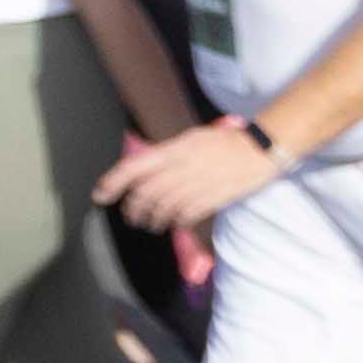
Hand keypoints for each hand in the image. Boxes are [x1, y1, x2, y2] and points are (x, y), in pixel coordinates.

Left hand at [98, 116, 280, 234]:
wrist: (261, 149)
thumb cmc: (226, 142)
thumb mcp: (191, 139)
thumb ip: (167, 155)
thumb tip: (143, 171)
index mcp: (175, 149)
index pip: (134, 166)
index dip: (112, 182)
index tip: (101, 196)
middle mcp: (183, 166)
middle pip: (146, 193)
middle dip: (134, 209)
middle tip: (132, 216)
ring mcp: (199, 183)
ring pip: (164, 207)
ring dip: (153, 219)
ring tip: (151, 224)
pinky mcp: (214, 198)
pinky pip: (186, 215)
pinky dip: (176, 222)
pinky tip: (175, 223)